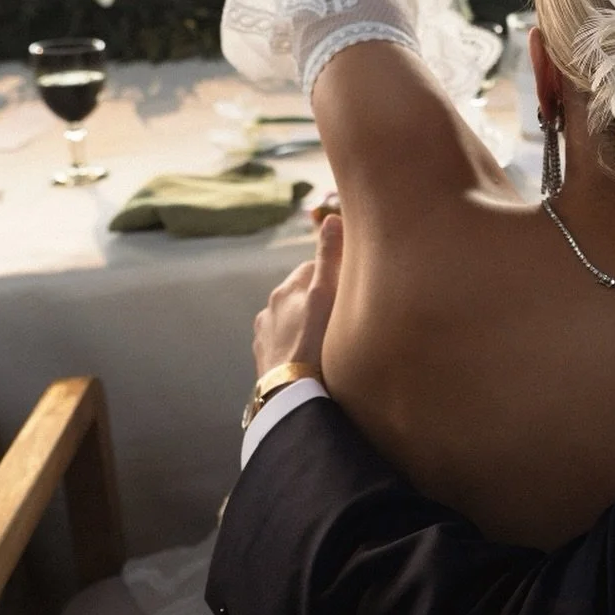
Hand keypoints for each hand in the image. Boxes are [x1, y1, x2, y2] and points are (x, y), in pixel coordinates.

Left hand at [253, 214, 343, 375]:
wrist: (290, 395)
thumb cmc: (313, 344)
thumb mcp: (327, 296)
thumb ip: (329, 257)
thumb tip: (330, 218)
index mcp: (286, 289)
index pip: (314, 268)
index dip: (335, 275)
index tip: (351, 287)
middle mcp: (269, 309)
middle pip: (302, 295)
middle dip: (319, 301)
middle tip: (343, 316)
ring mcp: (264, 336)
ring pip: (292, 321)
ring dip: (306, 325)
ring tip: (328, 342)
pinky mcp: (263, 360)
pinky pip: (284, 344)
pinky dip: (296, 346)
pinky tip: (311, 359)